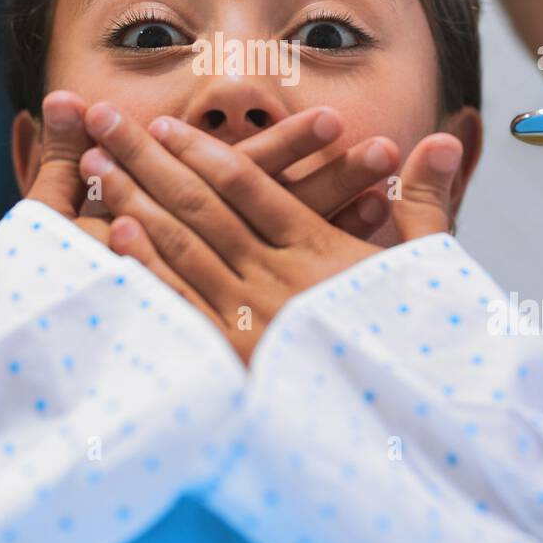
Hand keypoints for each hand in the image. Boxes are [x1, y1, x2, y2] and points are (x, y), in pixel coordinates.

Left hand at [78, 103, 462, 361]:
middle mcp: (279, 276)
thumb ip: (424, 200)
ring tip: (97, 165)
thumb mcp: (427, 267)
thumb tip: (445, 139)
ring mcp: (254, 318)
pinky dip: (149, 268)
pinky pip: (186, 305)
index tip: (159, 123)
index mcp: (319, 250)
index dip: (200, 150)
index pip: (247, 187)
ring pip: (184, 247)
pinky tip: (114, 235)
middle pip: (201, 205)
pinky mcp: (238, 360)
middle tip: (103, 120)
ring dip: (136, 200)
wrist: (420, 421)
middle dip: (147, 159)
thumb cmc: (421, 342)